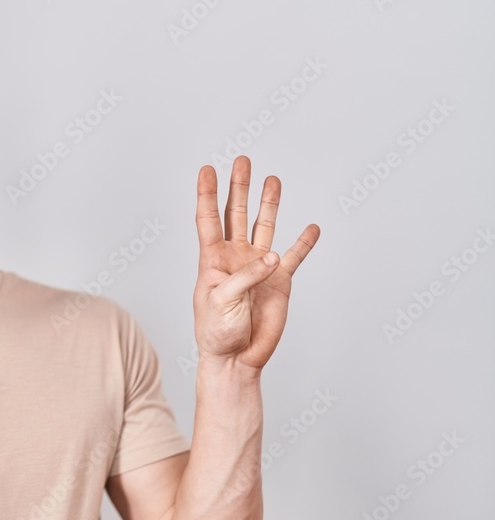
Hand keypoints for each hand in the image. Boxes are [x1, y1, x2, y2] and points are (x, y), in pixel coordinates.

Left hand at [193, 155, 319, 369]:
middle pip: (237, 214)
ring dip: (268, 203)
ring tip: (272, 179)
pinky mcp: (279, 281)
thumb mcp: (221, 302)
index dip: (207, 194)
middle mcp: (235, 257)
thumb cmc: (217, 333)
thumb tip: (271, 257)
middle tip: (242, 161)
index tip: (207, 169)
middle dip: (239, 187)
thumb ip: (244, 277)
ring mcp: (258, 267)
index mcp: (212, 260)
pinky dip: (304, 242)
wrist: (236, 358)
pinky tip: (311, 226)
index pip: (208, 219)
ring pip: (264, 227)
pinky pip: (295, 256)